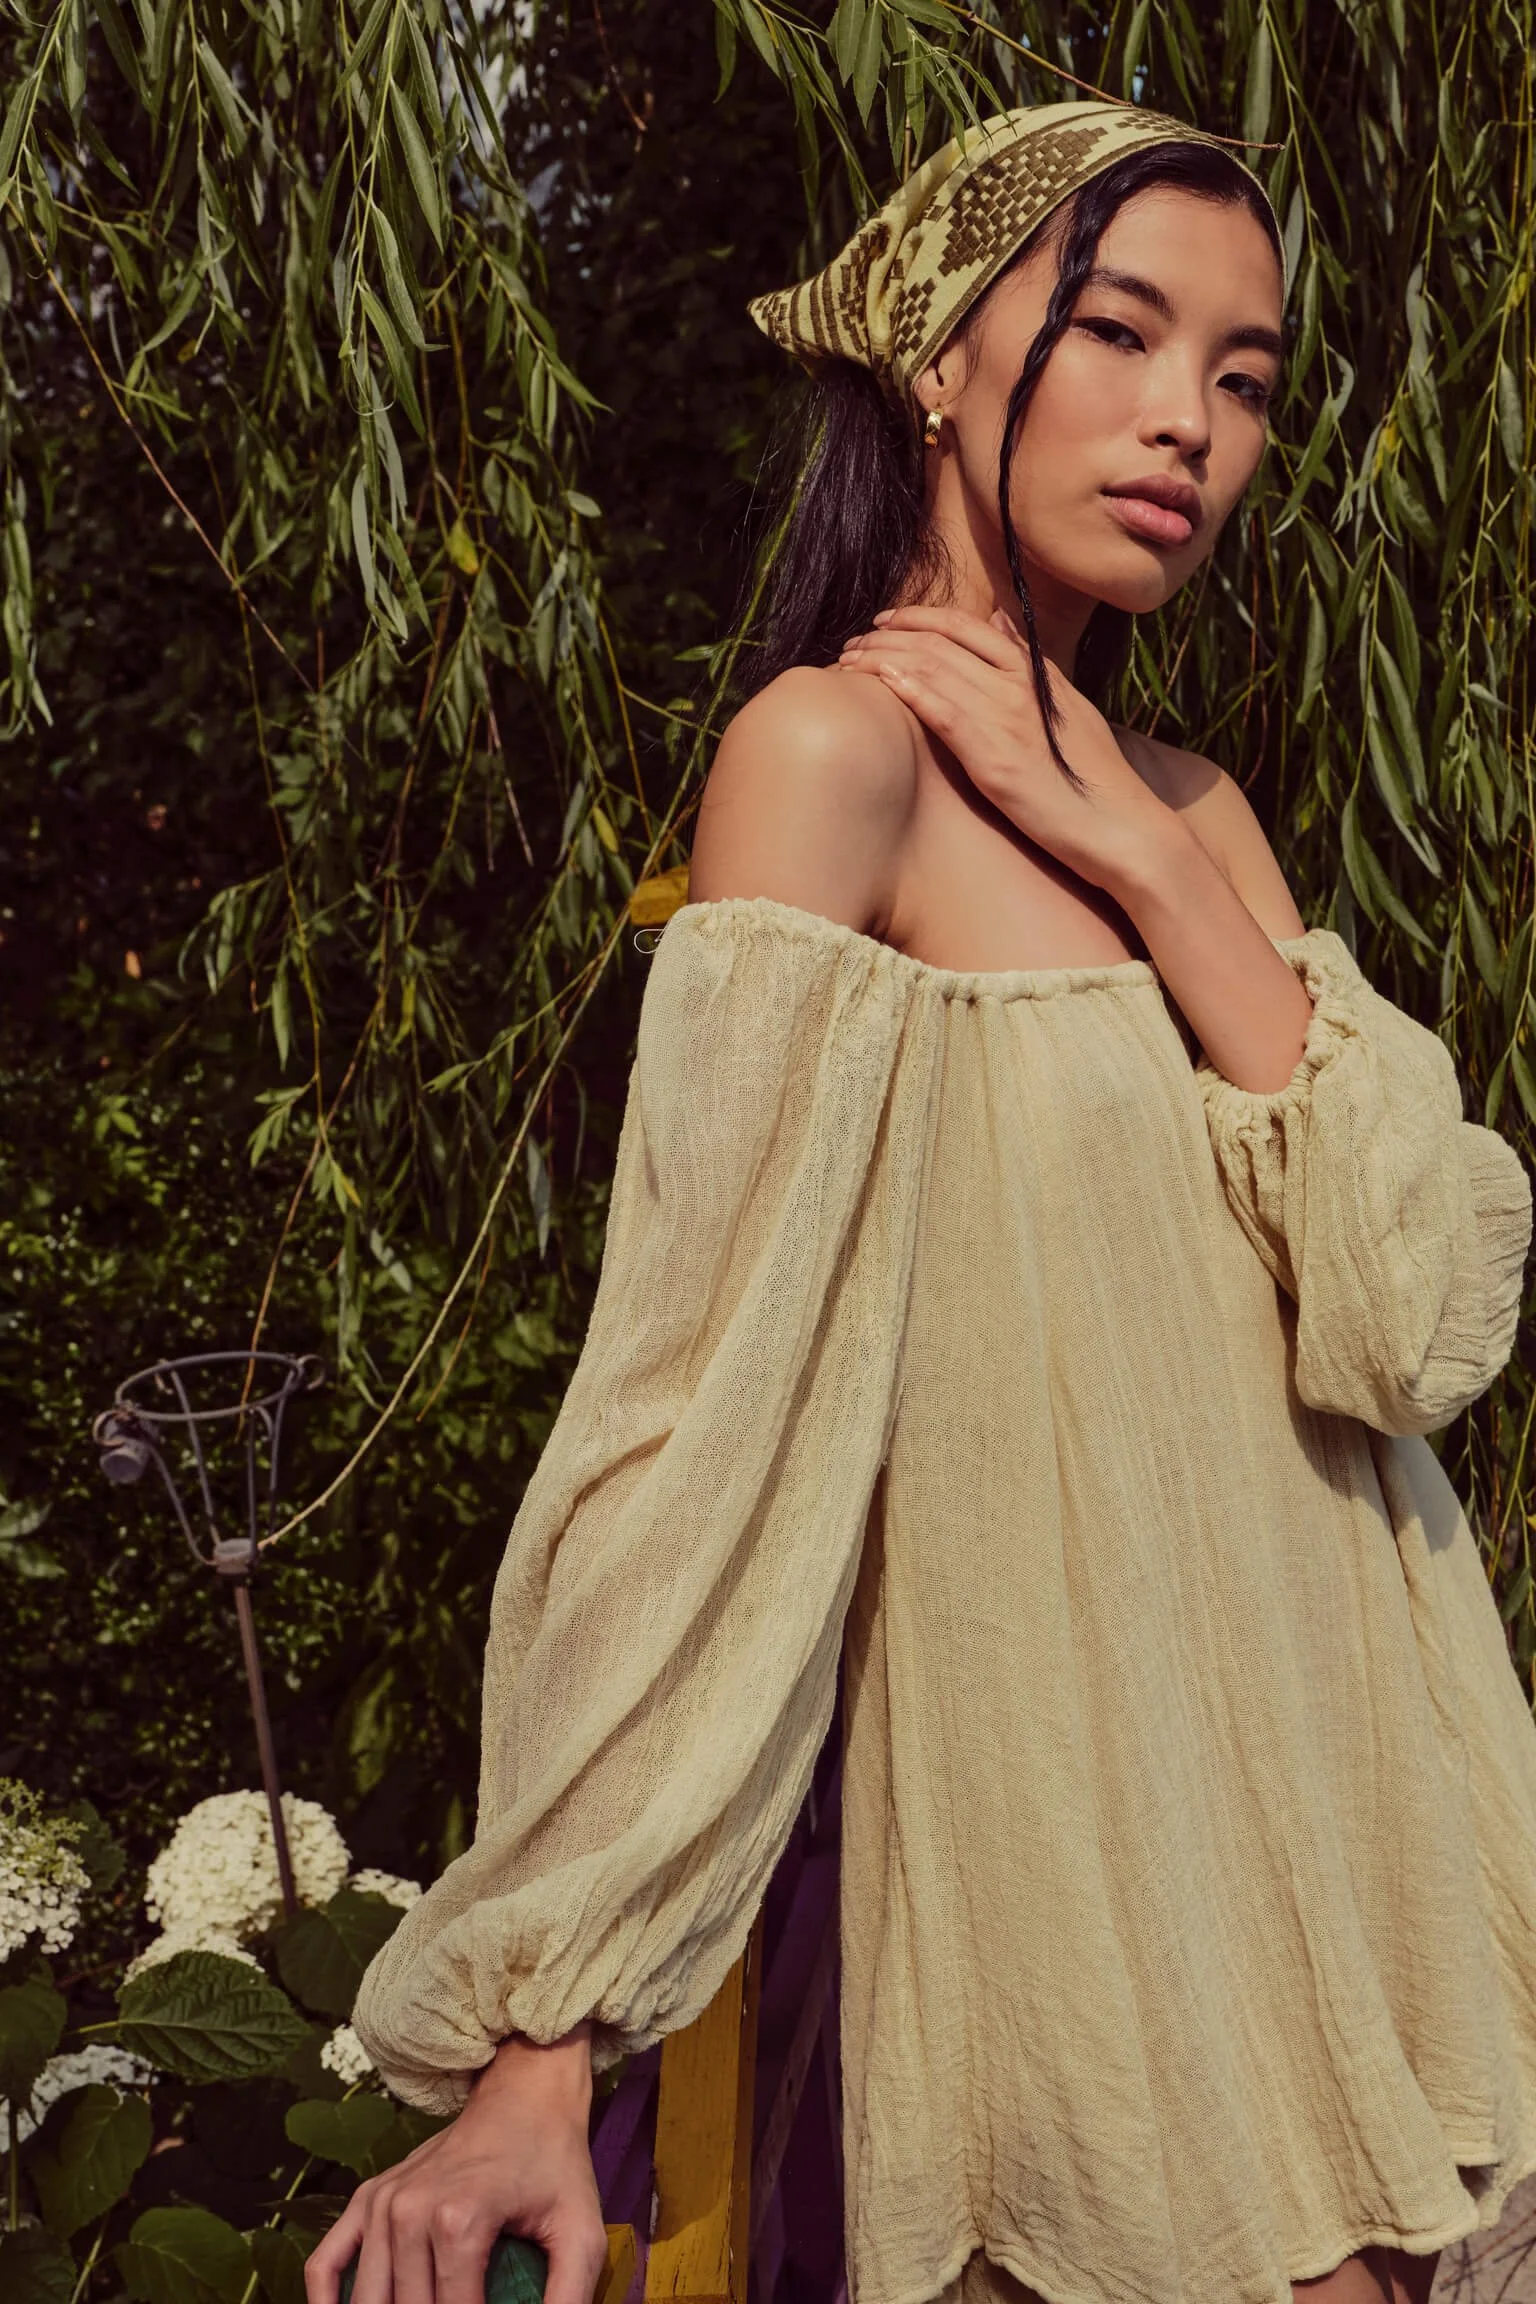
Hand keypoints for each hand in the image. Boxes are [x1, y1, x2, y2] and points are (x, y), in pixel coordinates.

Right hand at [304, 2029, 606, 2303]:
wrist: (525, 2096)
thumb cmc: (555, 2167)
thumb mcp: (581, 2234)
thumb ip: (568, 2300)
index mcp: (459, 2221)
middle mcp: (409, 2211)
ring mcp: (382, 2203)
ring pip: (368, 2300)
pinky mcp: (369, 2198)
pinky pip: (326, 2263)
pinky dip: (327, 2300)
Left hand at [837, 603, 1172, 894]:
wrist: (1124, 829)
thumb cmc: (1094, 779)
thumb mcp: (1066, 710)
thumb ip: (1031, 664)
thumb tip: (997, 620)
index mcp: (1036, 674)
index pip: (969, 626)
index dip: (921, 617)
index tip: (886, 619)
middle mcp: (1020, 687)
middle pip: (941, 642)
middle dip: (889, 635)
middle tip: (853, 642)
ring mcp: (1008, 720)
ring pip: (934, 668)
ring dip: (884, 658)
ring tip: (849, 661)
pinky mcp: (997, 759)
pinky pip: (943, 711)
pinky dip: (908, 688)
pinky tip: (879, 681)